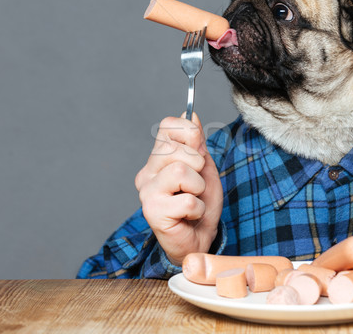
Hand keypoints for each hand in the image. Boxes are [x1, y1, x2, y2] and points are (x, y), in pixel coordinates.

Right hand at [135, 113, 222, 264]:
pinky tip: (189, 216)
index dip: (190, 133)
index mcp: (159, 157)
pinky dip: (198, 209)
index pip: (168, 125)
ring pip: (182, 170)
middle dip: (198, 166)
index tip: (198, 152)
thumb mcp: (206, 168)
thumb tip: (189, 112)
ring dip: (199, 188)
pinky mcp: (152, 211)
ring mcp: (147, 191)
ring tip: (193, 199)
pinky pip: (187, 200)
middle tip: (196, 186)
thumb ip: (197, 142)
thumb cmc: (201, 204)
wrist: (199, 239)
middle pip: (178, 148)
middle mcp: (148, 171)